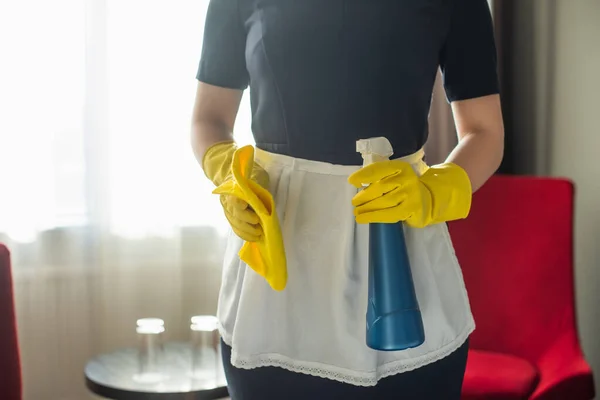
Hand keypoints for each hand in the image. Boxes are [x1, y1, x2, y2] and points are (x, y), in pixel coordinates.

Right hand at [203, 141, 269, 240]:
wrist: (239, 179)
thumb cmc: (251, 178)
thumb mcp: (256, 177)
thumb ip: (257, 186)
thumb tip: (261, 199)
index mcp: (232, 190)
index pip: (233, 199)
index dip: (239, 204)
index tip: (247, 208)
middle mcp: (227, 202)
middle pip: (235, 215)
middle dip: (247, 222)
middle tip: (258, 224)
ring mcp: (228, 212)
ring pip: (235, 224)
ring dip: (247, 231)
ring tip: (259, 234)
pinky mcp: (231, 219)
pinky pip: (236, 229)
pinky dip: (245, 235)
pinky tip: (254, 237)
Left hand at [347, 160, 471, 227]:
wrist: (428, 199)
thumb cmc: (404, 188)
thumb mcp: (395, 177)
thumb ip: (380, 178)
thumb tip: (358, 184)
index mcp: (400, 167)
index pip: (379, 169)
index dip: (364, 175)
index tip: (352, 181)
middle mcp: (407, 178)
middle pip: (380, 187)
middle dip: (364, 195)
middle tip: (354, 202)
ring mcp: (410, 194)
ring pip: (384, 202)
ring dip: (367, 208)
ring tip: (356, 212)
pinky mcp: (412, 208)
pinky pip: (390, 214)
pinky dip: (374, 217)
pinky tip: (363, 219)